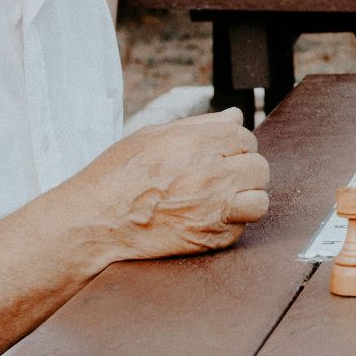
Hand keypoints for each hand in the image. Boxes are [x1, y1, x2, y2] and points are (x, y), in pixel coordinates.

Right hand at [63, 107, 269, 259]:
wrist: (95, 224)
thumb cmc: (116, 176)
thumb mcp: (152, 137)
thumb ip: (200, 126)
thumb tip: (235, 117)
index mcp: (197, 143)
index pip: (244, 137)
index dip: (233, 146)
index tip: (218, 155)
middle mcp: (211, 174)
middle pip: (258, 167)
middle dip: (243, 170)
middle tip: (220, 178)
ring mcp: (214, 208)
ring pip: (260, 199)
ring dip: (247, 198)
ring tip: (224, 199)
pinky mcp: (211, 238)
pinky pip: (242, 228)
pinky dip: (231, 225)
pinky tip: (208, 219)